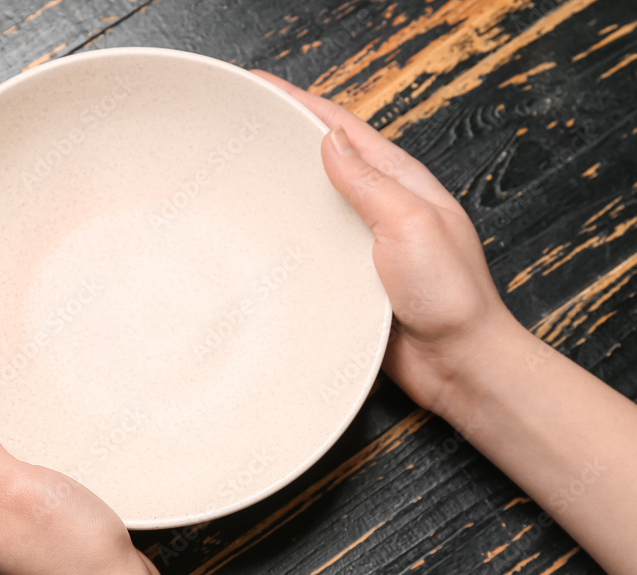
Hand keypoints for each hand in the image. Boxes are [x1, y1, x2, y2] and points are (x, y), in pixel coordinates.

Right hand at [251, 71, 524, 416]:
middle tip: (242, 126)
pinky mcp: (347, 279)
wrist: (457, 364)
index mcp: (400, 182)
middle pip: (324, 160)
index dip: (302, 103)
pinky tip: (263, 239)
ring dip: (282, 189)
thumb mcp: (412, 225)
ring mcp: (362, 244)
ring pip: (314, 204)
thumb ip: (370, 183)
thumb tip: (330, 142)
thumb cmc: (451, 297)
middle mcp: (380, 208)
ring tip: (239, 175)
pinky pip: (311, 248)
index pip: (343, 129)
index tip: (262, 88)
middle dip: (284, 139)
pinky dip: (287, 237)